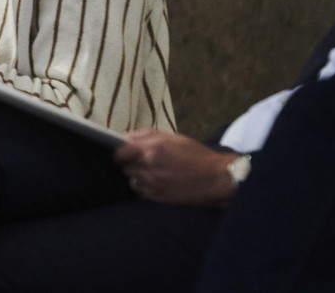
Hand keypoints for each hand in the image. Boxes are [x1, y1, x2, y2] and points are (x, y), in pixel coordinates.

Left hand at [113, 129, 236, 205]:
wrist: (216, 178)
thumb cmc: (196, 155)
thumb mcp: (172, 137)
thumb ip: (145, 135)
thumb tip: (125, 137)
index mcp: (152, 148)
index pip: (119, 151)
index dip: (118, 152)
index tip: (121, 152)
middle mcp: (149, 166)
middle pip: (124, 166)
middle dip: (129, 163)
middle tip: (141, 161)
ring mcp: (153, 183)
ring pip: (131, 179)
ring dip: (137, 175)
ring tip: (152, 172)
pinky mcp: (157, 197)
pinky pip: (140, 192)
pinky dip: (144, 187)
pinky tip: (157, 182)